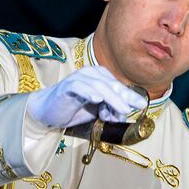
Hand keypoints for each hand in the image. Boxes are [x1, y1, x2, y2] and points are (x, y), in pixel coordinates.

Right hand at [25, 65, 143, 130]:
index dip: (130, 96)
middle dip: (124, 98)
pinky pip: (80, 87)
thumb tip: (126, 114)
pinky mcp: (67, 86)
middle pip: (112, 85)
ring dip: (112, 99)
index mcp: (101, 77)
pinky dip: (90, 92)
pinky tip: (97, 98)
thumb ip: (111, 110)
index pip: (119, 86)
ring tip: (121, 110)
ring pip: (100, 86)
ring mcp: (79, 78)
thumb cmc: (74, 109)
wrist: (47, 112)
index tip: (141, 106)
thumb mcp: (97, 111)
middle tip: (132, 109)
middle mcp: (92, 74)